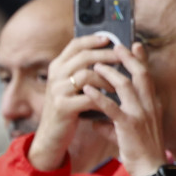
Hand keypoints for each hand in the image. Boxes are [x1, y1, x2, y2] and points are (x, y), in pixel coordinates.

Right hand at [27, 34, 121, 170]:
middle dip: (106, 55)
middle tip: (123, 58)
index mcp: (58, 67)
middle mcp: (55, 75)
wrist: (52, 137)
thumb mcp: (73, 87)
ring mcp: (57, 90)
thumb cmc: (68, 110)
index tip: (110, 38)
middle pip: (83, 56)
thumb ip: (83, 71)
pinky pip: (88, 97)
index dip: (93, 40)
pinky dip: (104, 98)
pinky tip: (113, 102)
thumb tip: (108, 56)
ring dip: (107, 79)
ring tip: (119, 86)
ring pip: (86, 75)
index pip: (75, 45)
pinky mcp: (63, 106)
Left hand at [83, 42, 167, 175]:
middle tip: (115, 46)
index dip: (141, 59)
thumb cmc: (141, 151)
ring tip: (96, 65)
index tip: (134, 45)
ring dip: (110, 73)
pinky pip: (112, 107)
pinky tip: (87, 89)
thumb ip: (115, 122)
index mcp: (152, 105)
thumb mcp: (131, 132)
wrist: (151, 169)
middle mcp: (150, 106)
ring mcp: (140, 115)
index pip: (148, 77)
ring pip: (126, 86)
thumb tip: (97, 121)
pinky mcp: (129, 126)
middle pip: (141, 74)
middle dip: (128, 58)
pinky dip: (99, 96)